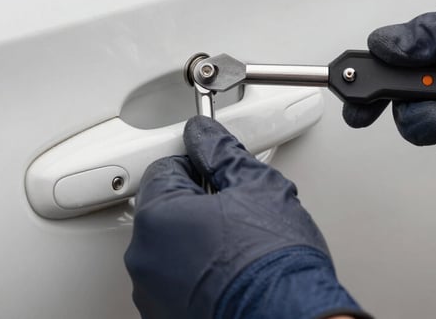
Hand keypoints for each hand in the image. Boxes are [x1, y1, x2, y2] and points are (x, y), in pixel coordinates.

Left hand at [124, 116, 368, 318]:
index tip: (219, 172)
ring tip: (237, 247)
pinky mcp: (164, 316)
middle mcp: (144, 256)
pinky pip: (175, 281)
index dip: (198, 165)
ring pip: (169, 248)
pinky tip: (229, 274)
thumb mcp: (258, 187)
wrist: (291, 316)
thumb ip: (223, 153)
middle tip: (236, 211)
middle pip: (164, 209)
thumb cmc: (276, 265)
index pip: (165, 167)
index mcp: (158, 216)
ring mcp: (152, 291)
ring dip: (194, 242)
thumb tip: (207, 136)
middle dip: (196, 204)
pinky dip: (195, 275)